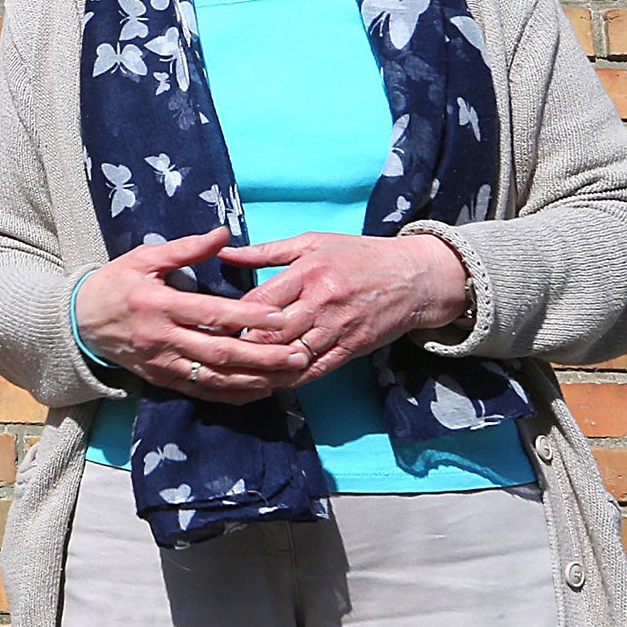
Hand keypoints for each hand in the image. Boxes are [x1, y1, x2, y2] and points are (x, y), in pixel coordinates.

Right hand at [73, 227, 311, 404]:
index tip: (281, 317)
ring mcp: (162, 363)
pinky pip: (202, 391)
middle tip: (298, 355)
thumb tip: (224, 233)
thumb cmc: (115, 284)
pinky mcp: (161, 379)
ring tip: (287, 376)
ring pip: (215, 378)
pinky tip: (259, 390)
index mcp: (160, 305)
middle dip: (263, 356)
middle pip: (220, 351)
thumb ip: (186, 248)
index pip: (212, 313)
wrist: (79, 321)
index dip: (248, 316)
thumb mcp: (145, 258)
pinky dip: (232, 394)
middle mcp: (163, 339)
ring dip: (254, 379)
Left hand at [220, 232, 468, 386]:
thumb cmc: (358, 255)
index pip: (261, 299)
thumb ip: (266, 252)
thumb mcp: (313, 243)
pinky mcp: (353, 347)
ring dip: (263, 367)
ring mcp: (339, 327)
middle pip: (272, 332)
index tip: (212, 324)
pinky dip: (292, 379)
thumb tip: (224, 252)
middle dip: (243, 345)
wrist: (414, 277)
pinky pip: (317, 369)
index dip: (233, 315)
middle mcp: (323, 300)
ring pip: (292, 354)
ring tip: (236, 374)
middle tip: (217, 355)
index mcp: (309, 271)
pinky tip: (271, 383)